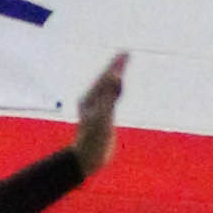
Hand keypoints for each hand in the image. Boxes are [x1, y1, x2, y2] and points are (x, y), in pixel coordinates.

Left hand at [70, 52, 127, 179]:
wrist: (87, 159)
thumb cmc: (93, 139)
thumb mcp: (103, 116)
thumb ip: (109, 95)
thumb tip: (115, 75)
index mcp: (90, 98)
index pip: (105, 77)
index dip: (115, 65)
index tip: (125, 53)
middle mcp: (92, 101)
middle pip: (105, 79)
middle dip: (116, 66)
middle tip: (125, 54)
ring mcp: (96, 109)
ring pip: (108, 88)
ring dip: (116, 77)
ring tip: (122, 67)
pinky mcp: (102, 118)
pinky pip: (111, 99)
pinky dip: (116, 91)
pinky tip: (118, 89)